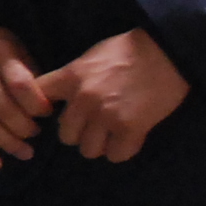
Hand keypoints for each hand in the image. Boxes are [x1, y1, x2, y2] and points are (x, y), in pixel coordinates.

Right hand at [0, 23, 49, 170]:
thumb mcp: (12, 47)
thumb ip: (27, 73)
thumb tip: (48, 106)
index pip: (19, 85)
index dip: (37, 105)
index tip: (48, 113)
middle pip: (3, 109)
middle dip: (25, 128)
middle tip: (36, 133)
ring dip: (7, 144)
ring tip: (25, 153)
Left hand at [40, 28, 190, 162]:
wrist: (167, 52)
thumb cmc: (128, 50)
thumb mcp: (91, 56)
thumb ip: (73, 79)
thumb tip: (60, 100)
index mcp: (71, 77)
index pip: (38, 98)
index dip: (44, 108)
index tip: (53, 112)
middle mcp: (84, 99)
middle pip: (65, 135)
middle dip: (79, 132)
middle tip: (93, 125)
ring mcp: (106, 116)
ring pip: (88, 150)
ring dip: (100, 144)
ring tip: (112, 132)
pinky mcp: (130, 130)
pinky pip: (116, 155)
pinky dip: (122, 150)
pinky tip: (128, 137)